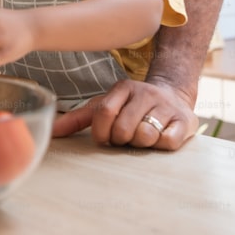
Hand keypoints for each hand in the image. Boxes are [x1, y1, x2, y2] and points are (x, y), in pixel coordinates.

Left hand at [51, 78, 198, 150]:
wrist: (172, 96)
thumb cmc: (130, 107)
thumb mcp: (105, 107)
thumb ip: (78, 119)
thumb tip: (50, 132)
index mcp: (123, 88)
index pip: (104, 113)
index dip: (102, 133)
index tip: (106, 138)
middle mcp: (145, 93)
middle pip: (123, 129)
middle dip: (122, 140)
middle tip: (127, 137)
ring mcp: (165, 106)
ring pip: (145, 136)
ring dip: (141, 144)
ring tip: (143, 136)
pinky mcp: (184, 121)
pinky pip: (167, 142)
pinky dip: (161, 145)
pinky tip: (160, 138)